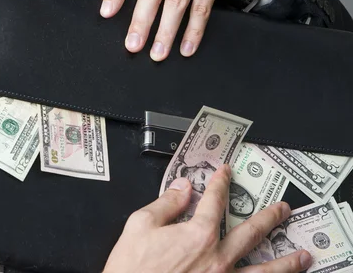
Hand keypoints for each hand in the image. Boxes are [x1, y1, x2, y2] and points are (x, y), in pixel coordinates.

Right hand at [103, 165, 311, 272]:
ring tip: (304, 256)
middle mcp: (217, 258)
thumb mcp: (140, 225)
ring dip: (286, 262)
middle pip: (251, 233)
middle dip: (269, 218)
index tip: (226, 173)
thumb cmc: (132, 268)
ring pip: (263, 270)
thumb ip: (166, 203)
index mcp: (198, 235)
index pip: (214, 201)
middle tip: (282, 210)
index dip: (221, 183)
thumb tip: (182, 187)